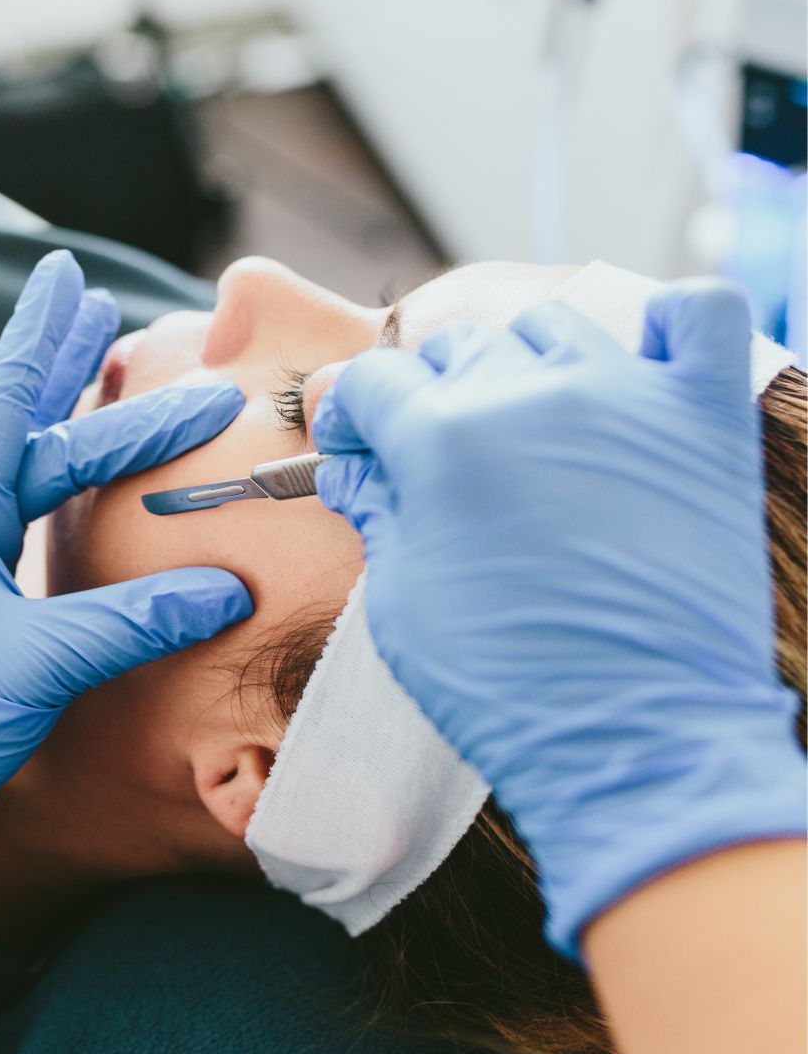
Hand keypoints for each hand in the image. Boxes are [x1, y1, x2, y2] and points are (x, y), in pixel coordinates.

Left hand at [0, 251, 252, 902]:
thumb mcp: (43, 664)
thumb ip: (135, 620)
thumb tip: (228, 585)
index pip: (13, 400)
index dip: (44, 335)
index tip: (65, 271)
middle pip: (36, 427)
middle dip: (86, 376)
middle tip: (131, 320)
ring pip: (17, 452)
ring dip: (52, 400)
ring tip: (82, 344)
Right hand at [313, 280, 803, 955]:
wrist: (637, 738)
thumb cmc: (507, 685)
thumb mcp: (404, 603)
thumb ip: (377, 515)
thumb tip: (353, 471)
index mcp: (442, 440)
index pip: (370, 379)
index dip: (351, 414)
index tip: (358, 448)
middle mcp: (529, 396)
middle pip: (454, 344)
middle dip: (427, 393)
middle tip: (437, 458)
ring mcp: (626, 397)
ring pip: (551, 323)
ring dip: (521, 362)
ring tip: (527, 426)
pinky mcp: (703, 419)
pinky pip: (698, 314)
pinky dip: (669, 324)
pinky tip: (640, 369)